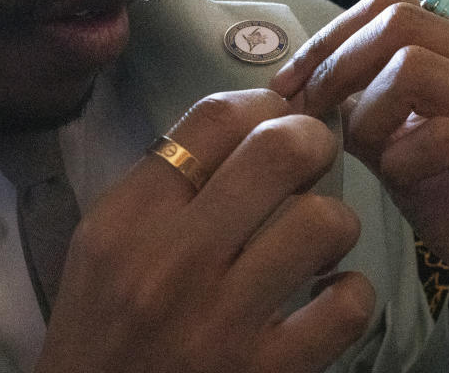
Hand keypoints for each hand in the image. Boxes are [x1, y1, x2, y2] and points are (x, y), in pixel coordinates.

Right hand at [36, 89, 374, 372]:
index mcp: (128, 219)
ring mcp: (224, 319)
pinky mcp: (267, 372)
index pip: (214, 119)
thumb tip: (251, 124)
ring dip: (333, 223)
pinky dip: (347, 294)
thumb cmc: (101, 324)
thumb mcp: (103, 241)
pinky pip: (346, 305)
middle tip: (312, 161)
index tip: (274, 118)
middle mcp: (174, 260)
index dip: (262, 103)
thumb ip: (165, 182)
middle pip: (279, 150)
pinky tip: (324, 297)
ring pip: (324, 222)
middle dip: (313, 142)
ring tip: (315, 240)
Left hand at [271, 0, 448, 372]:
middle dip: (337, 69)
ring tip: (369, 154)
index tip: (288, 84)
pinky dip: (402, 158)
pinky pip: (441, 136)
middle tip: (309, 114)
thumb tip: (299, 77)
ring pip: (416, 69)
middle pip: (401, 24)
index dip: (330, 39)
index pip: (392, 4)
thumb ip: (357, 100)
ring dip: (369, 116)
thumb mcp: (390, 139)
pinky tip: (403, 178)